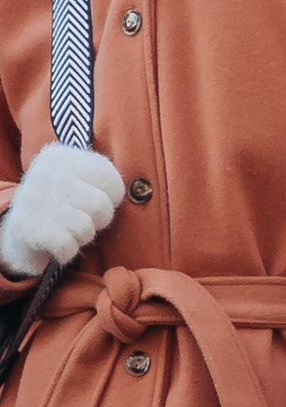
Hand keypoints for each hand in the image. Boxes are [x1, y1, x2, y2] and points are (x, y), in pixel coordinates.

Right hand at [0, 143, 124, 277]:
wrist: (20, 230)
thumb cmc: (64, 202)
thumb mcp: (82, 178)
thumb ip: (106, 176)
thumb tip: (143, 189)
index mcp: (61, 155)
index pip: (109, 176)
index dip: (114, 196)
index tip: (101, 199)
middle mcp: (44, 173)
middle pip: (100, 205)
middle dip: (100, 219)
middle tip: (85, 218)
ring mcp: (32, 201)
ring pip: (85, 228)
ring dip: (84, 235)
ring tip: (70, 229)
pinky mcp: (26, 228)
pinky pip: (68, 246)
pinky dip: (68, 251)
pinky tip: (59, 242)